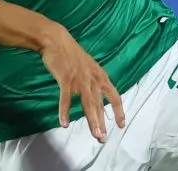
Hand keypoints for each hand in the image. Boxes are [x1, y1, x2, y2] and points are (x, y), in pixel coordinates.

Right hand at [40, 25, 124, 141]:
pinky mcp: (65, 78)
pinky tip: (64, 123)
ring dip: (92, 120)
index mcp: (99, 75)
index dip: (119, 111)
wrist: (55, 40)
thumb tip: (96, 98)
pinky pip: (65, 98)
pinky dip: (64, 111)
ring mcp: (79, 79)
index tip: (121, 125)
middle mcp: (92, 78)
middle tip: (103, 138)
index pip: (114, 95)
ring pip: (88, 103)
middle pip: (99, 104)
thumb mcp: (88, 66)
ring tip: (95, 135)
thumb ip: (93, 81)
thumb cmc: (71, 53)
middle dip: (102, 122)